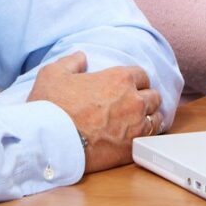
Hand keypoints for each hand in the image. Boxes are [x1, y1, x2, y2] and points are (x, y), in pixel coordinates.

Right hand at [28, 51, 163, 171]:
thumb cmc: (51, 107)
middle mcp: (134, 100)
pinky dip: (146, 135)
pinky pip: (150, 138)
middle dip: (144, 98)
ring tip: (138, 121)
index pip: (141, 75)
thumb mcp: (53, 73)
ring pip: (156, 117)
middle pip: (153, 96)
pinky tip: (136, 136)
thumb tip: (80, 57)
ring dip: (149, 117)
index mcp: (120, 78)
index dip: (133, 81)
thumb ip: (71, 62)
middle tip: (132, 105)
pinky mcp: (132, 147)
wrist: (50, 142)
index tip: (125, 88)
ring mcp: (136, 125)